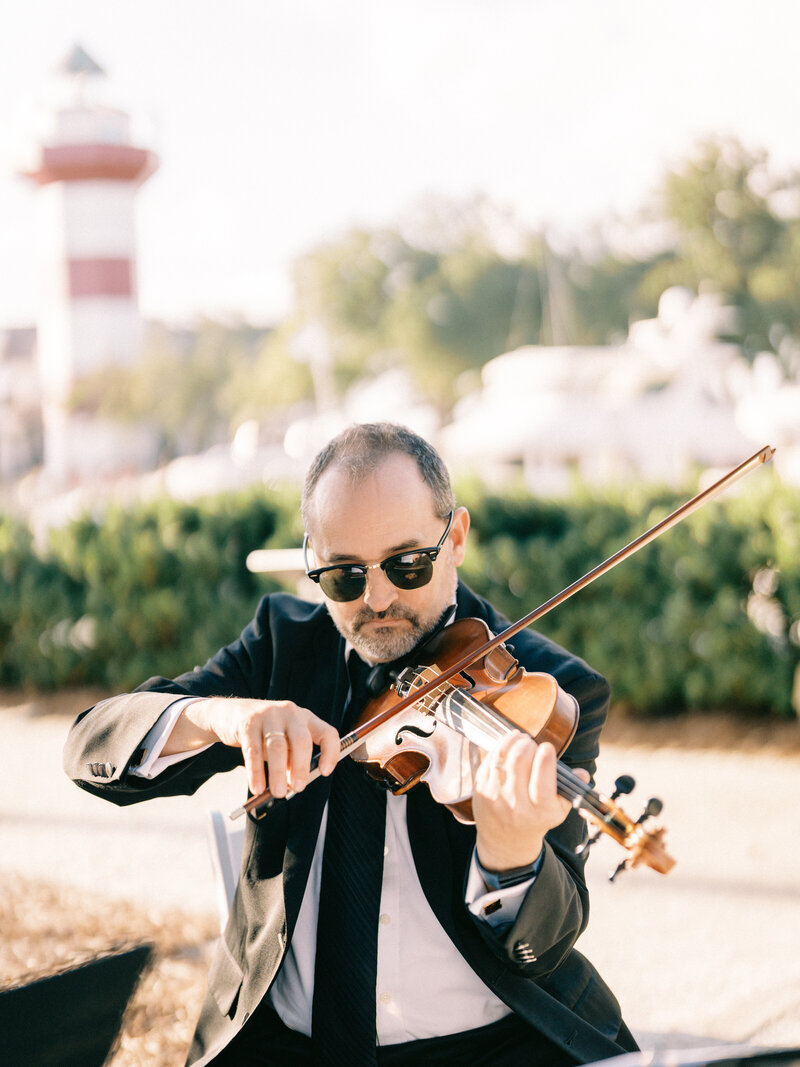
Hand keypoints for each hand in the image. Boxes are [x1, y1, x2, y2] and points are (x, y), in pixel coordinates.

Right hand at [168, 697, 340, 798]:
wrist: (231, 713)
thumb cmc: (265, 732)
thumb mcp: (285, 740)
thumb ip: (292, 759)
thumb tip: (295, 785)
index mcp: (305, 718)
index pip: (327, 733)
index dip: (330, 753)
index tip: (324, 772)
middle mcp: (290, 713)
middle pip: (301, 740)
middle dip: (301, 766)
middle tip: (298, 788)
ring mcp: (268, 716)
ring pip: (276, 746)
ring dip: (279, 773)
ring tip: (278, 792)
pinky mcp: (247, 724)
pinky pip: (253, 750)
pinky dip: (256, 772)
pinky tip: (257, 787)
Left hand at [472, 732, 588, 872]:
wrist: (505, 841)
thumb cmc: (536, 819)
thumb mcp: (558, 810)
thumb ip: (571, 789)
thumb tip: (582, 774)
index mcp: (540, 811)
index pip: (542, 783)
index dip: (545, 761)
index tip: (548, 748)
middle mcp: (516, 804)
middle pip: (519, 762)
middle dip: (528, 745)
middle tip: (533, 744)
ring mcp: (495, 796)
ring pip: (503, 756)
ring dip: (513, 741)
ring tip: (522, 740)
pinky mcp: (481, 788)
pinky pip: (490, 758)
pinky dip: (501, 746)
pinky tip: (509, 745)